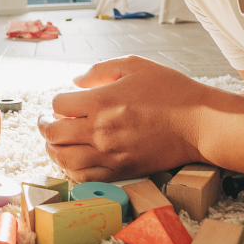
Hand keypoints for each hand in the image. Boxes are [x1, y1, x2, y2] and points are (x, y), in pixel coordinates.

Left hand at [38, 56, 208, 181]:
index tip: (62, 101)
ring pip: (64, 159)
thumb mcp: (135, 65)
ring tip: (55, 142)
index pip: (58, 104)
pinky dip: (72, 170)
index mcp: (101, 102)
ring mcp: (110, 155)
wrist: (199, 123)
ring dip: (53, 149)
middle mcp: (101, 131)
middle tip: (45, 121)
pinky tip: (73, 160)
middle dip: (44, 126)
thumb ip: (100, 70)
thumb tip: (75, 81)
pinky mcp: (122, 171)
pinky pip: (84, 178)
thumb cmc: (171, 91)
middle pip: (54, 133)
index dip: (56, 102)